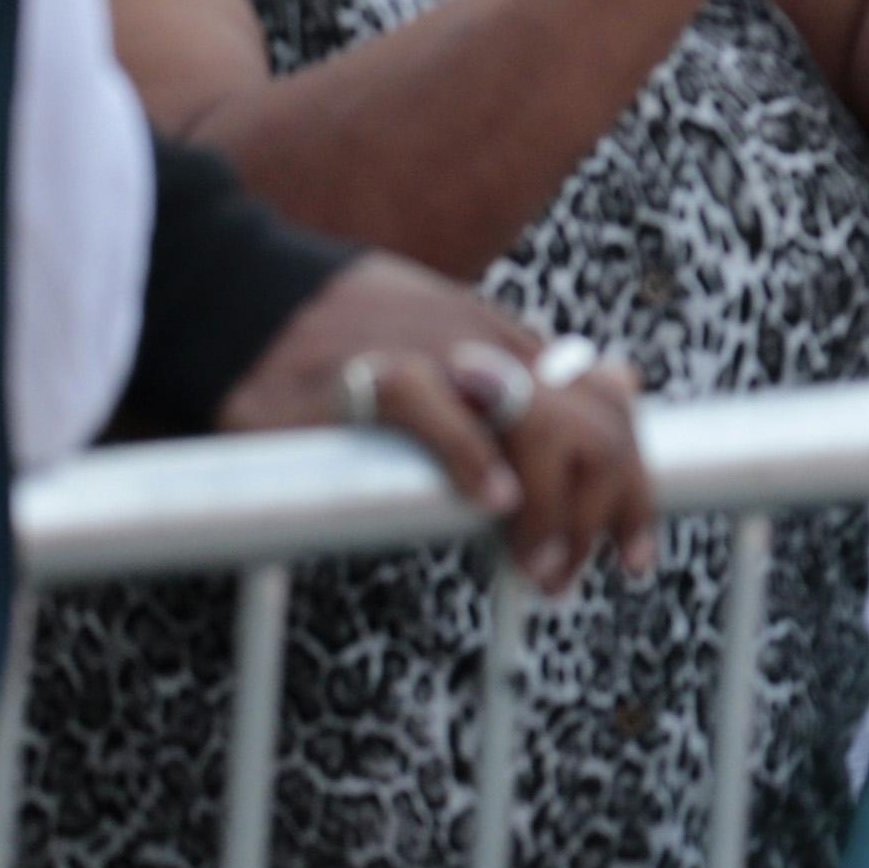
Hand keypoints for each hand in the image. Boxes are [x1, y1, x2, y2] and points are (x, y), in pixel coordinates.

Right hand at [214, 255, 660, 596]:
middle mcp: (489, 346)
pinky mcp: (367, 374)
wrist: (233, 290)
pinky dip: (473, 460)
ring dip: (553, 508)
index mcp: (509, 342)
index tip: (632, 552)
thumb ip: (520, 372)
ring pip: (539, 424)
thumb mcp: (448, 339)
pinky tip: (490, 506)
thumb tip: (611, 389)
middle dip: (603, 513)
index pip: (611, 409)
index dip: (634, 485)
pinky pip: (437, 411)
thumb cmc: (339, 329)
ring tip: (538, 566)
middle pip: (593, 427)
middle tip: (571, 577)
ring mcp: (435, 356)